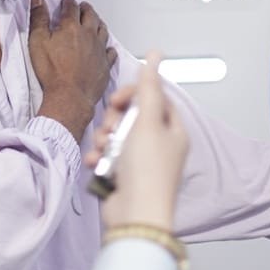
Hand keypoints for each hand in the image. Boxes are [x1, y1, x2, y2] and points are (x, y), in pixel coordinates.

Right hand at [29, 0, 116, 140]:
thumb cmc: (52, 71)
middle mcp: (88, 35)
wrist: (69, 95)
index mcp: (71, 27)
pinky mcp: (105, 65)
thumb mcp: (37, 42)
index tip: (65, 1)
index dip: (67, 2)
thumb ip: (38, 19)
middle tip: (82, 6)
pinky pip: (111, 52)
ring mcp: (99, 50)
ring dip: (97, 23)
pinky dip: (108, 47)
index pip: (71, 7)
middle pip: (90, 15)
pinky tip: (106, 48)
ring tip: (94, 21)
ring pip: (102, 30)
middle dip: (85, 8)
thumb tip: (38, 1)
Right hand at [89, 53, 188, 231]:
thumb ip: (148, 86)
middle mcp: (159, 145)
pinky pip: (107, 156)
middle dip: (114, 119)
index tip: (117, 99)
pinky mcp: (123, 176)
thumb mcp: (147, 121)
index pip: (154, 99)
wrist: (135, 215)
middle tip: (110, 128)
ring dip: (104, 139)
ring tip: (103, 149)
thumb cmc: (147, 170)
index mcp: (173, 131)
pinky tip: (96, 162)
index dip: (134, 94)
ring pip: (116, 136)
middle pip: (132, 116)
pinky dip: (99, 157)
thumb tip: (156, 54)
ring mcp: (140, 162)